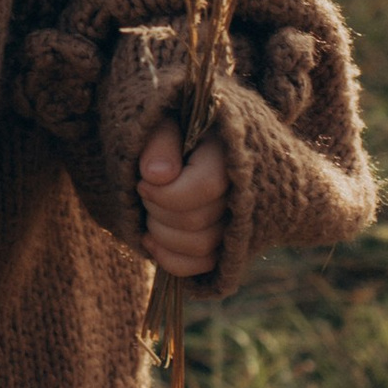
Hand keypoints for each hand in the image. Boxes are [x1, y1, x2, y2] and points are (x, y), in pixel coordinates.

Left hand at [139, 120, 226, 281]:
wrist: (190, 140)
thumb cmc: (174, 127)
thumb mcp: (165, 121)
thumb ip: (160, 142)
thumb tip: (156, 176)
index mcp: (232, 152)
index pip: (206, 187)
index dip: (165, 194)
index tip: (142, 182)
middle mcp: (245, 190)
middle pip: (197, 222)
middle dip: (157, 210)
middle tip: (144, 190)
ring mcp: (240, 220)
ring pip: (201, 248)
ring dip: (161, 235)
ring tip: (150, 211)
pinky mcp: (229, 243)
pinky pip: (204, 266)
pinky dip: (171, 260)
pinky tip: (152, 241)